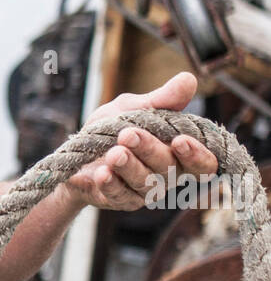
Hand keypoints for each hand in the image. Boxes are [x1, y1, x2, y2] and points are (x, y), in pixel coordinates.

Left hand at [66, 71, 214, 212]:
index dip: (197, 155)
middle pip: (169, 168)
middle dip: (149, 150)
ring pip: (144, 183)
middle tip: (127, 135)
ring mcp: (145, 190)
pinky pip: (120, 196)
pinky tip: (102, 174)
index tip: (180, 140)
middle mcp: (167, 175)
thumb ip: (161, 100)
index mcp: (179, 152)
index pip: (203, 163)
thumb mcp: (134, 108)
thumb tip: (189, 79)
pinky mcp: (121, 201)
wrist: (77, 151)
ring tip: (113, 153)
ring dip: (128, 167)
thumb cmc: (113, 128)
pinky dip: (111, 185)